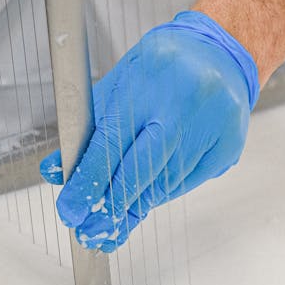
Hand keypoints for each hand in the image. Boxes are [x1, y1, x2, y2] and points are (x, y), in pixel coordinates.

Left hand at [40, 11, 259, 252]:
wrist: (220, 52)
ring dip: (135, 206)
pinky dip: (162, 194)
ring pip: (164, 183)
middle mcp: (183, 105)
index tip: (71, 211)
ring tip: (112, 224)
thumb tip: (56, 170)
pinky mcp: (228, 146)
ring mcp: (211, 127)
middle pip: (141, 171)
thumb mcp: (118, 84)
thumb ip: (88, 128)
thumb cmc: (162, 67)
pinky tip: (145, 201)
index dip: (88, 183)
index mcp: (148, 82)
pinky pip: (187, 182)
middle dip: (111, 207)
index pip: (111, 144)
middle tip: (90, 232)